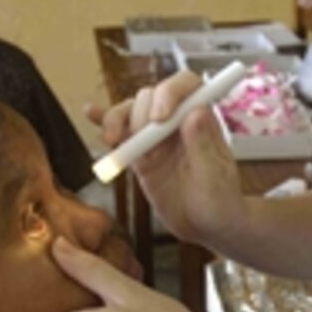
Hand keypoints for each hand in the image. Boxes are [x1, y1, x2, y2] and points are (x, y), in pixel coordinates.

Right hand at [88, 70, 246, 246]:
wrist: (206, 225)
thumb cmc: (220, 200)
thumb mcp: (216, 175)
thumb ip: (204, 144)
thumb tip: (196, 112)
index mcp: (201, 119)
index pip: (186, 85)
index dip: (170, 92)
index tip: (159, 117)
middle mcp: (177, 121)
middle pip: (150, 97)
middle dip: (140, 115)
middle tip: (145, 147)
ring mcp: (156, 137)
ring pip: (130, 111)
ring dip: (116, 120)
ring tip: (113, 141)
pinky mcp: (139, 154)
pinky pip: (120, 134)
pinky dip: (103, 122)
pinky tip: (91, 113)